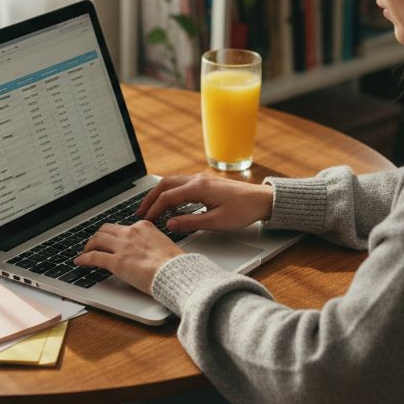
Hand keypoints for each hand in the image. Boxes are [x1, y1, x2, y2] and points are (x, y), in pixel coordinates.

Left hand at [76, 221, 182, 293]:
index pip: (123, 227)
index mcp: (144, 227)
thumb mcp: (164, 246)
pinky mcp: (116, 262)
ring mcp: (122, 246)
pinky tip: (80, 262)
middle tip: (94, 244)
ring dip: (89, 246)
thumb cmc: (175, 264)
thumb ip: (152, 245)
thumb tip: (148, 253)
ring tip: (85, 252)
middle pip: (106, 229)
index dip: (113, 234)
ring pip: (97, 239)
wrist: (176, 272)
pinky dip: (84, 258)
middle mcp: (131, 232)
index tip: (111, 239)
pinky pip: (94, 257)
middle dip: (98, 236)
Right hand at [137, 173, 273, 232]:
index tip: (146, 220)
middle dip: (150, 198)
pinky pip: (182, 184)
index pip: (167, 197)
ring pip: (172, 182)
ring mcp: (201, 179)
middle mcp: (197, 179)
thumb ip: (190, 222)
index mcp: (198, 188)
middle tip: (141, 213)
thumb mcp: (216, 222)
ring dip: (160, 195)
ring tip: (153, 209)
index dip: (154, 209)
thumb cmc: (243, 211)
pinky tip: (172, 206)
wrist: (262, 200)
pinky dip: (171, 193)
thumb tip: (169, 224)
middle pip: (164, 185)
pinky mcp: (206, 182)